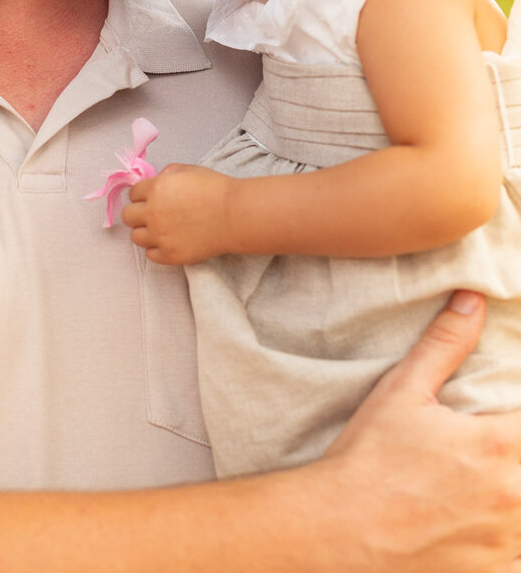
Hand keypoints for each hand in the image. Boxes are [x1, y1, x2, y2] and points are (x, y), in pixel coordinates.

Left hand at [121, 163, 233, 263]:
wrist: (235, 215)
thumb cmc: (216, 189)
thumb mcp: (189, 170)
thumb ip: (167, 174)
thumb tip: (156, 181)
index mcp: (156, 188)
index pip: (133, 193)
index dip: (142, 195)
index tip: (151, 198)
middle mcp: (153, 212)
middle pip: (128, 216)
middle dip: (138, 213)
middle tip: (153, 214)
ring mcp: (160, 236)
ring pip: (135, 237)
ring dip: (145, 232)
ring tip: (161, 230)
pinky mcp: (170, 255)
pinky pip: (150, 254)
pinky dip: (156, 249)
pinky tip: (168, 241)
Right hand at [320, 291, 520, 570]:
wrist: (338, 531)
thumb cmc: (369, 458)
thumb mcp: (402, 391)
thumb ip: (445, 343)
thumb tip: (473, 299)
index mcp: (497, 445)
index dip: (517, 417)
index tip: (507, 416)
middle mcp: (513, 496)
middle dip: (514, 448)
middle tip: (488, 446)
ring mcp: (507, 543)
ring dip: (515, 496)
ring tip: (493, 486)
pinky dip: (511, 541)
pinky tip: (491, 524)